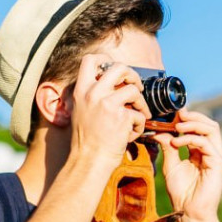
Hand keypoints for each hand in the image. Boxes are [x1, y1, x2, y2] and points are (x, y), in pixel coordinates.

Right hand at [69, 55, 148, 172]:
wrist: (89, 161)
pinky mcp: (122, 117)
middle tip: (136, 87)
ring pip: (134, 90)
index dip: (106, 59)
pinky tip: (131, 135)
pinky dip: (139, 126)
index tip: (114, 69)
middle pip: (119, 67)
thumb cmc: (86, 141)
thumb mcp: (80, 112)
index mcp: (81, 91)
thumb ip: (91, 96)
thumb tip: (107, 85)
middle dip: (133, 75)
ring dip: (140, 103)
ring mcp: (108, 104)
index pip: (90, 60)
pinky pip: (139, 115)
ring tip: (138, 116)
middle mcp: (94, 93)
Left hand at [153, 110, 221, 221]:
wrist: (188, 213)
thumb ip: (168, 147)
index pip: (199, 128)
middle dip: (193, 116)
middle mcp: (210, 152)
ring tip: (177, 126)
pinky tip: (177, 142)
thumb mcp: (171, 165)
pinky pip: (206, 143)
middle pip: (209, 124)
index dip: (187, 118)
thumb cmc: (182, 193)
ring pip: (211, 129)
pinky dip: (190, 138)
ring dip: (193, 124)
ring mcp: (216, 157)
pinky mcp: (218, 163)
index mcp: (200, 152)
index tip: (171, 114)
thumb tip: (159, 131)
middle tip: (177, 114)